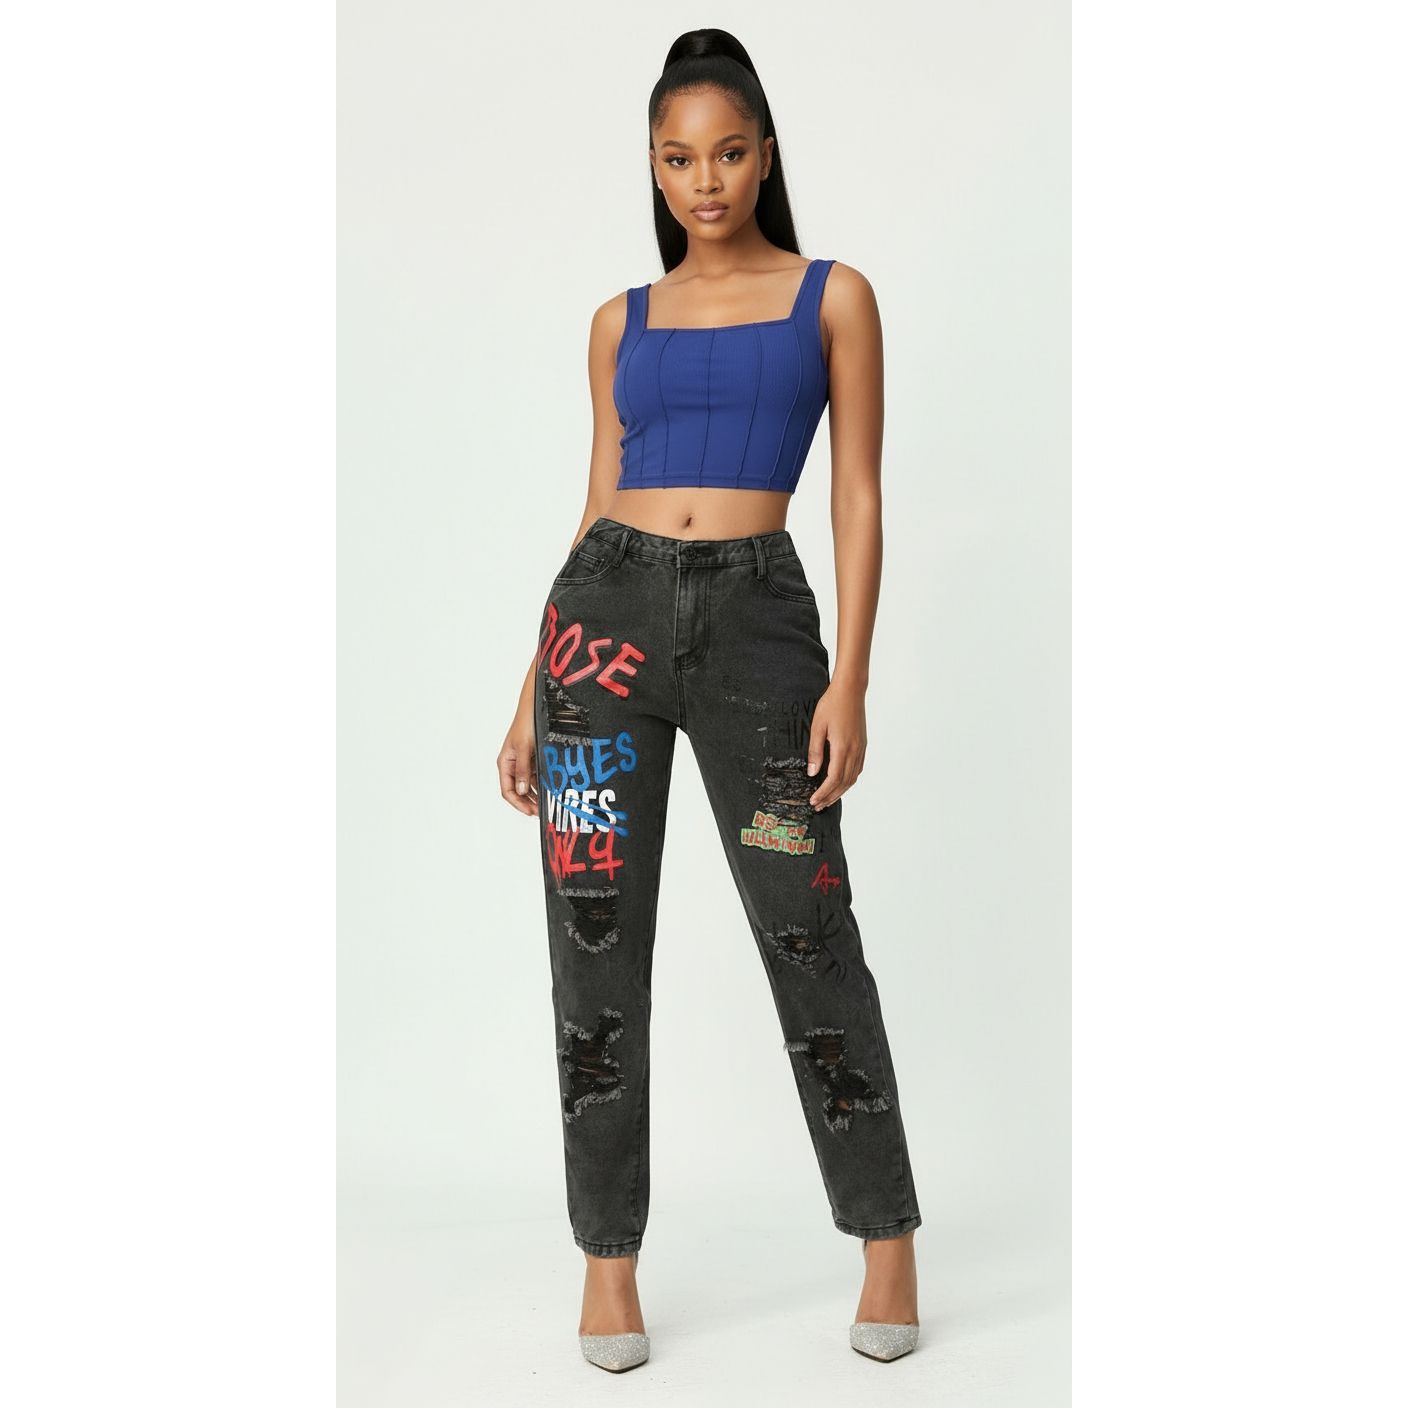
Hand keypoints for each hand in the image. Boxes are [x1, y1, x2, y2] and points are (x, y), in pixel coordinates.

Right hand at [498, 710, 538, 816]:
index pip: (507, 791)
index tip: (530, 811)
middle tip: (541, 811)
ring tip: (546, 803)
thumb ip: (523, 769)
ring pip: (527, 785)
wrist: (536, 707)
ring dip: (535, 795)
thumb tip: (522, 791)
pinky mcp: (533, 758)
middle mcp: (512, 765)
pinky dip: (541, 784)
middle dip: (528, 802)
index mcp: (505, 763)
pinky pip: (536, 776)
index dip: (518, 803)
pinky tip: (550, 789)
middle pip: (517, 791)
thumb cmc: (526, 723)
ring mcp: (523, 762)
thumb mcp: (524, 747)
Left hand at [807, 681, 866, 809]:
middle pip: (844, 783)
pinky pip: (857, 769)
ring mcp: (861, 748)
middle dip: (831, 797)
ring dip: (840, 791)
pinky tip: (841, 783)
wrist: (850, 690)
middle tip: (818, 805)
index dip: (823, 793)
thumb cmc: (832, 705)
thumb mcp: (817, 727)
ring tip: (828, 799)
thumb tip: (812, 773)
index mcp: (842, 748)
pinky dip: (849, 780)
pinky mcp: (862, 745)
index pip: (833, 779)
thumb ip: (815, 752)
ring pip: (853, 778)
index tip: (814, 801)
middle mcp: (854, 751)